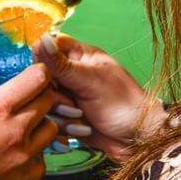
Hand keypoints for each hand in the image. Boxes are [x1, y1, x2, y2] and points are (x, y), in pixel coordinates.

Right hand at [0, 64, 59, 179]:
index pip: (38, 78)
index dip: (38, 71)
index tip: (32, 72)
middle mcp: (17, 130)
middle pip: (50, 101)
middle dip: (42, 94)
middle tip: (28, 96)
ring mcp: (24, 155)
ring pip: (53, 129)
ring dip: (43, 123)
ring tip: (26, 124)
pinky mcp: (24, 178)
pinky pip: (43, 161)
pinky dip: (36, 155)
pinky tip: (20, 153)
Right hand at [34, 33, 164, 162]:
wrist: (138, 140)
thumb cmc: (124, 105)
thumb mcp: (90, 82)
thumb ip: (62, 64)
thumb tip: (42, 39)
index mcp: (81, 57)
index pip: (49, 47)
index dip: (44, 62)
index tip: (51, 77)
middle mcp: (72, 75)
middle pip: (42, 78)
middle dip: (54, 96)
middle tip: (74, 105)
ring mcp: (70, 97)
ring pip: (44, 102)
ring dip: (61, 115)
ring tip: (81, 119)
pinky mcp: (68, 118)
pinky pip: (51, 121)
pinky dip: (63, 129)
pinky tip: (81, 131)